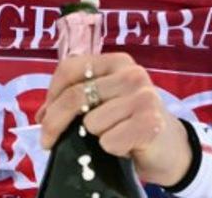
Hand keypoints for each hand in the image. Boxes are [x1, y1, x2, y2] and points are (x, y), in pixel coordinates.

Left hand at [35, 52, 191, 186]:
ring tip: (112, 136)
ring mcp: (144, 96)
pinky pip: (109, 141)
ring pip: (91, 123)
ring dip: (94, 138)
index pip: (70, 68)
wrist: (169, 148)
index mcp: (116, 61)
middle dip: (54, 122)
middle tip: (47, 142)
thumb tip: (42, 115)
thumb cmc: (129, 123)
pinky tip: (126, 146)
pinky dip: (112, 149)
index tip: (44, 115)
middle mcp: (132, 73)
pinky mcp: (151, 122)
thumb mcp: (103, 104)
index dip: (51, 94)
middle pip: (75, 96)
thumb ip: (76, 100)